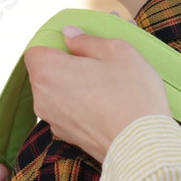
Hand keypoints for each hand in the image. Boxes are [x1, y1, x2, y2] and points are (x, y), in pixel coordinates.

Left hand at [25, 27, 170, 163]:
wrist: (143, 146)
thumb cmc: (131, 95)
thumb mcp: (117, 52)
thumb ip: (87, 40)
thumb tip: (69, 34)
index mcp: (48, 72)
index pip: (37, 49)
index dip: (57, 44)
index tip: (81, 44)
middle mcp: (43, 98)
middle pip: (49, 71)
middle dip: (72, 62)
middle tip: (104, 57)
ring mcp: (54, 121)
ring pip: (62, 92)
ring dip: (80, 83)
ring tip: (113, 79)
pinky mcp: (69, 136)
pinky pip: (71, 111)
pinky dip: (85, 103)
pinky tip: (111, 101)